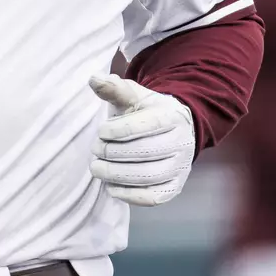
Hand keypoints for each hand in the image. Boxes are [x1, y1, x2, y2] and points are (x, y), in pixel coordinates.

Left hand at [88, 74, 195, 206]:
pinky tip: (111, 187)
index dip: (119, 130)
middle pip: (146, 152)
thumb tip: (93, 78)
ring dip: (117, 174)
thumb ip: (114, 88)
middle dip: (114, 153)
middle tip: (95, 150)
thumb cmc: (146, 112)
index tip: (100, 131)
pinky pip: (154, 197)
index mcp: (172, 117)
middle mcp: (182, 143)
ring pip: (149, 176)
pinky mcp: (174, 187)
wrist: (172, 131)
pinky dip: (130, 195)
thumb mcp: (133, 96)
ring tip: (97, 168)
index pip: (147, 125)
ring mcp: (180, 167)